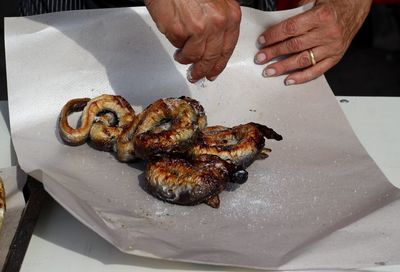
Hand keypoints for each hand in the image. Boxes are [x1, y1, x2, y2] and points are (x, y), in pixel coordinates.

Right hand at [145, 0, 240, 82]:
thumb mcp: (216, 1)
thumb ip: (219, 21)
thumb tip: (214, 42)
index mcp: (230, 15)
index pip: (228, 48)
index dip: (219, 63)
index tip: (214, 71)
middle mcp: (217, 23)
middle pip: (212, 57)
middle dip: (203, 69)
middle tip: (197, 75)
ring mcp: (198, 28)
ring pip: (194, 56)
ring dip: (186, 59)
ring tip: (182, 57)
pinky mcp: (179, 31)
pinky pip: (178, 46)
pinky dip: (176, 45)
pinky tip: (175, 42)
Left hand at [254, 0, 371, 84]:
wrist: (354, 7)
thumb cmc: (331, 4)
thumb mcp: (313, 0)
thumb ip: (295, 12)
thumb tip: (273, 26)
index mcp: (321, 16)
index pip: (291, 28)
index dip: (274, 36)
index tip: (262, 41)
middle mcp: (328, 33)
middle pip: (294, 46)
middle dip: (274, 53)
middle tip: (260, 58)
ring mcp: (332, 47)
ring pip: (303, 60)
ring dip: (283, 67)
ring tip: (269, 71)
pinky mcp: (335, 57)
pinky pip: (317, 70)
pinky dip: (302, 77)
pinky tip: (289, 79)